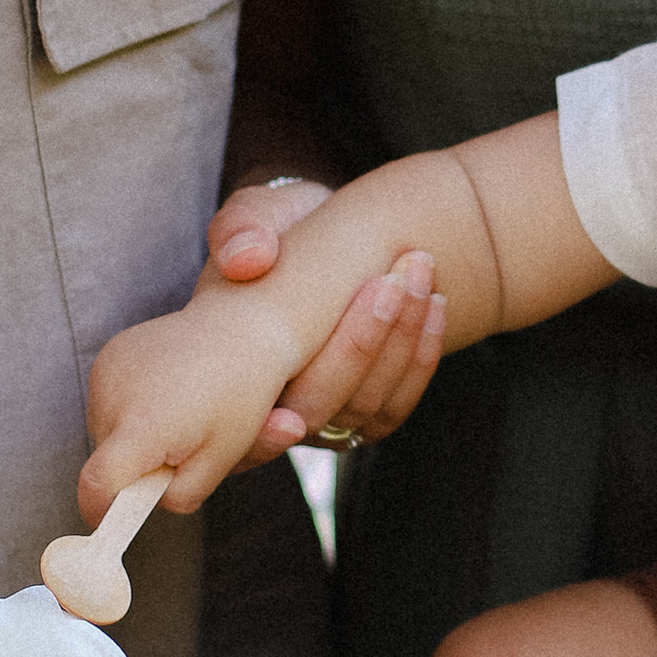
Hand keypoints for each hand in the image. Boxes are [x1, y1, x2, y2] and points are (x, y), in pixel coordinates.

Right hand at [201, 178, 447, 471]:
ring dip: (399, 342)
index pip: (238, 435)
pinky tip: (435, 302)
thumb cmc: (275, 230)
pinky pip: (394, 407)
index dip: (261, 439)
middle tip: (392, 278)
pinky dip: (420, 357)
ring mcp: (321, 416)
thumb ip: (239, 230)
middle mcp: (269, 409)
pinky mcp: (363, 411)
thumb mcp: (250, 217)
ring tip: (417, 272)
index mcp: (222, 374)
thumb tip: (246, 259)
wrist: (322, 233)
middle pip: (314, 412)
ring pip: (361, 408)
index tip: (288, 420)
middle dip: (359, 347)